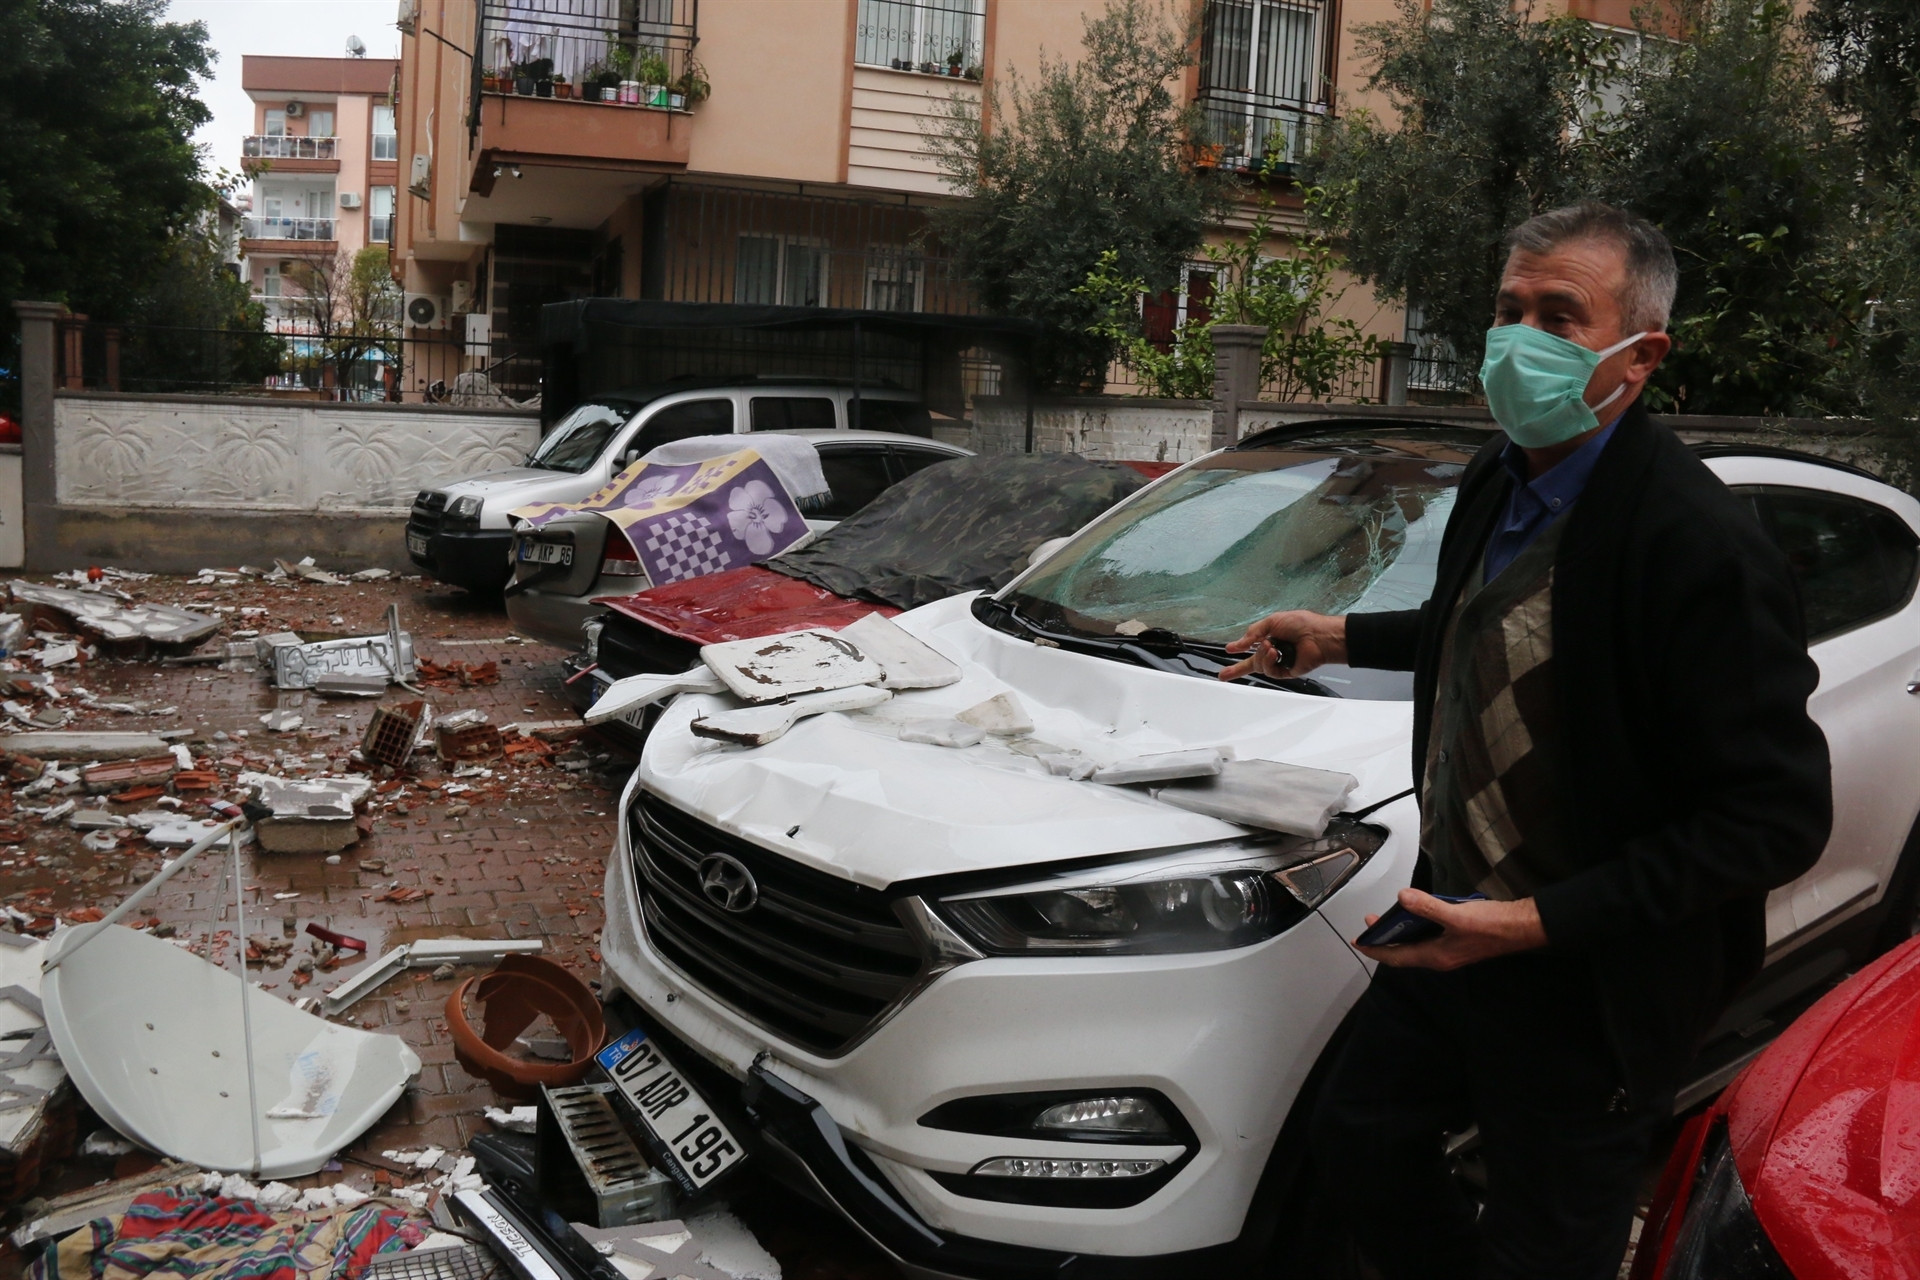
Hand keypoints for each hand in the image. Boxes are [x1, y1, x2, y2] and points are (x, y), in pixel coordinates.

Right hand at [1219, 610, 1346, 681]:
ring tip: (1271, 646)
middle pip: (1252, 664)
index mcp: (1270, 639)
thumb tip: (1237, 645)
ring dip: (1262, 656)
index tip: (1228, 655)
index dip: (1239, 652)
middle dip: (1236, 670)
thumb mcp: (1272, 622)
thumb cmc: (1301, 624)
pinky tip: (1275, 653)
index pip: (1251, 649)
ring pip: (1260, 666)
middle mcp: (1274, 652)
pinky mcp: (1286, 672)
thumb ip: (1252, 633)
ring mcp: (1280, 663)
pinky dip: (1269, 662)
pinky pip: (1270, 671)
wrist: (1318, 635)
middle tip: (1224, 674)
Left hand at [1356, 889, 1548, 970]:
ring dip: (1401, 931)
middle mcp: (1440, 957)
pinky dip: (1418, 926)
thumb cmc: (1491, 925)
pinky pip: (1430, 936)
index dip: (1376, 949)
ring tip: (1390, 914)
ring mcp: (1450, 950)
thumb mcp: (1456, 915)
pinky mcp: (1458, 941)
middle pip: (1404, 951)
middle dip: (1385, 938)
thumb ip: (1427, 907)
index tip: (1358, 941)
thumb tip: (1402, 897)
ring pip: (1417, 943)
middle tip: (1371, 922)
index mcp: (1435, 956)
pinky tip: (1418, 911)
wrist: (1523, 927)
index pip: (1396, 957)